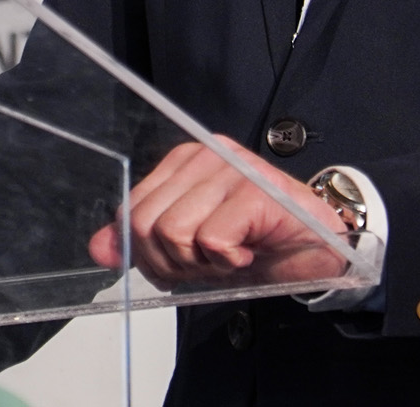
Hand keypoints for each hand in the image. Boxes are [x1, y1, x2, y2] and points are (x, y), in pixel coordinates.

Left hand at [86, 139, 354, 289]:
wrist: (319, 249)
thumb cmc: (257, 243)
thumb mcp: (190, 249)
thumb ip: (144, 243)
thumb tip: (100, 249)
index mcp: (183, 162)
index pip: (130, 212)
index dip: (150, 252)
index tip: (186, 259)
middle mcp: (205, 156)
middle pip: (144, 223)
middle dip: (172, 262)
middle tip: (208, 262)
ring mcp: (231, 169)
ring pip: (173, 232)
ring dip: (201, 263)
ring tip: (229, 256)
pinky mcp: (256, 192)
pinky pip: (211, 239)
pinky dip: (227, 261)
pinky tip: (247, 253)